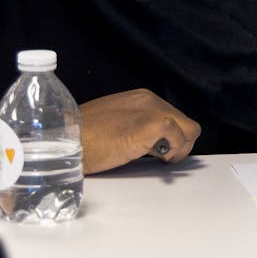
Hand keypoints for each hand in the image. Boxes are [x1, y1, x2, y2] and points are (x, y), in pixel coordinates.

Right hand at [79, 89, 200, 174]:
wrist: (66, 141)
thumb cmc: (84, 139)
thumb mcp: (114, 125)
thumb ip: (137, 127)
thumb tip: (157, 142)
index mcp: (141, 99)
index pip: (174, 117)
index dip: (171, 137)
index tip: (157, 150)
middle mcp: (150, 100)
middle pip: (186, 123)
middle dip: (178, 144)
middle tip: (159, 157)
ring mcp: (151, 111)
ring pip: (190, 129)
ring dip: (180, 147)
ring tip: (158, 158)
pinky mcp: (150, 125)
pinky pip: (181, 136)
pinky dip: (174, 150)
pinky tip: (158, 159)